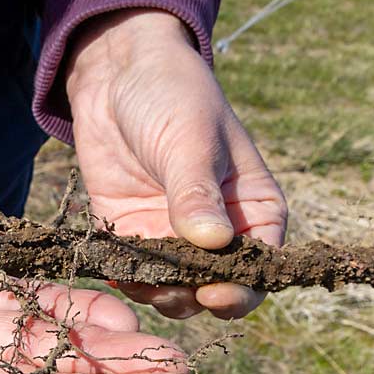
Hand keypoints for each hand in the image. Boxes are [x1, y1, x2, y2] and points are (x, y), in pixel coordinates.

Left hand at [66, 9, 286, 318]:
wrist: (118, 76)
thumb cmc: (173, 97)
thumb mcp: (190, 141)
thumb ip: (197, 193)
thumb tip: (213, 243)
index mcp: (254, 210)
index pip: (258, 269)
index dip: (240, 292)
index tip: (212, 295)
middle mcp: (220, 234)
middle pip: (216, 289)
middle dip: (193, 297)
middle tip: (166, 289)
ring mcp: (176, 238)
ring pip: (175, 291)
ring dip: (158, 293)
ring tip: (139, 278)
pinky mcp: (135, 237)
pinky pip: (135, 274)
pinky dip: (127, 279)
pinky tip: (116, 269)